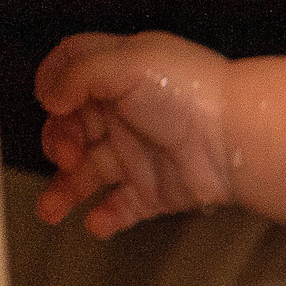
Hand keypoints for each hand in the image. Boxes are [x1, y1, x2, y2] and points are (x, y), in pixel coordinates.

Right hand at [33, 31, 233, 236]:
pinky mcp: (156, 190)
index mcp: (121, 77)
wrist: (237, 141)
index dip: (53, 85)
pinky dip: (105, 217)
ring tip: (51, 210)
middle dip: (57, 142)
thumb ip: (78, 74)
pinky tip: (94, 222)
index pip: (74, 74)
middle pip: (72, 129)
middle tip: (65, 154)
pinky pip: (123, 207)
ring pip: (89, 174)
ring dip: (64, 191)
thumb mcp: (127, 63)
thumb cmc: (192, 94)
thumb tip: (50, 97)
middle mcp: (128, 114)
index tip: (48, 102)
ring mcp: (141, 154)